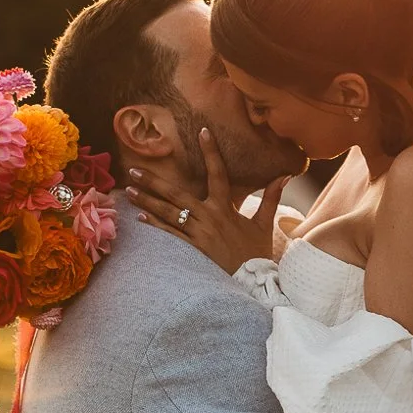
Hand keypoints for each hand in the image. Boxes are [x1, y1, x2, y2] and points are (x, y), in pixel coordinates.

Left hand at [126, 129, 287, 274]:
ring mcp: (199, 233)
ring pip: (169, 213)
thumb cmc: (257, 253)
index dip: (211, 151)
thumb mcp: (264, 224)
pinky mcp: (193, 249)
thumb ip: (271, 198)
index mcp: (225, 207)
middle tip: (133, 170)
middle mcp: (209, 216)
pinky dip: (155, 225)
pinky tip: (140, 217)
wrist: (254, 281)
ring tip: (128, 191)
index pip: (218, 172)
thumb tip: (284, 176)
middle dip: (154, 182)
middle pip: (177, 194)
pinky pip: (171, 234)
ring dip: (147, 201)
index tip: (202, 132)